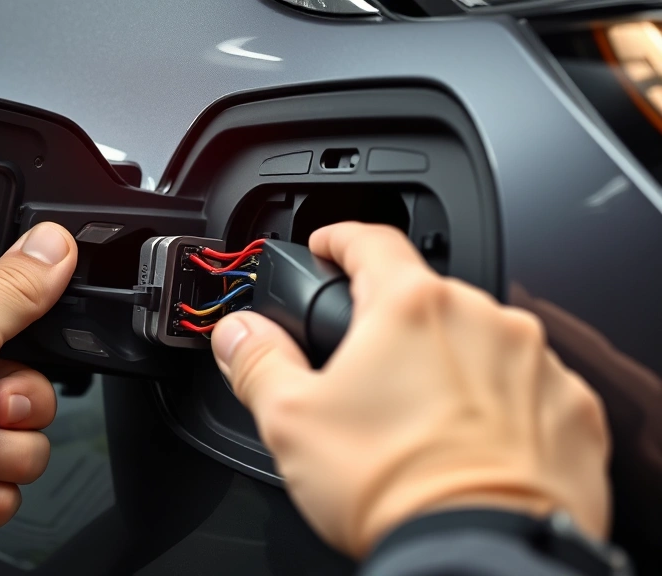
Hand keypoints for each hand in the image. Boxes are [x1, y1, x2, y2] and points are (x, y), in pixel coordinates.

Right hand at [211, 222, 610, 557]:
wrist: (482, 552)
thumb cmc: (394, 486)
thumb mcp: (292, 421)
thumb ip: (259, 361)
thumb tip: (238, 332)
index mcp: (410, 307)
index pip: (370, 241)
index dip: (339, 238)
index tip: (327, 245)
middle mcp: (481, 319)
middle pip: (424, 299)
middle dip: (393, 324)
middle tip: (365, 375)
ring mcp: (534, 362)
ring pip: (478, 340)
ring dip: (448, 364)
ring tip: (417, 421)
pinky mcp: (570, 408)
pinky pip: (526, 386)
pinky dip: (498, 403)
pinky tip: (469, 442)